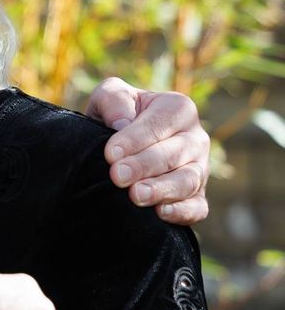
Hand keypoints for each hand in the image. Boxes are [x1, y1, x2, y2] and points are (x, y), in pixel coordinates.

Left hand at [85, 78, 208, 225]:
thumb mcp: (110, 97)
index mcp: (178, 109)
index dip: (135, 139)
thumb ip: (114, 99)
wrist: (119, 148)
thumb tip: (122, 123)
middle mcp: (195, 138)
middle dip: (144, 165)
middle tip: (118, 176)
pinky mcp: (197, 197)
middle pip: (174, 154)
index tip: (110, 154)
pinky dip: (182, 212)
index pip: (160, 123)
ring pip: (187, 181)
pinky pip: (197, 207)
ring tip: (136, 195)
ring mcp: (199, 169)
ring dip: (162, 189)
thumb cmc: (116, 117)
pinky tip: (161, 213)